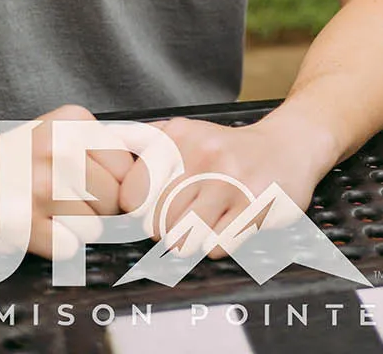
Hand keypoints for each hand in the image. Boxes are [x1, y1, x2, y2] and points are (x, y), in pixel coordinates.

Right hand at [0, 105, 133, 258]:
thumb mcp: (58, 132)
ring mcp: (39, 184)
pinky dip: (55, 248)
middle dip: (99, 213)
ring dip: (75, 232)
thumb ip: (104, 145)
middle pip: (116, 200)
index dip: (124, 188)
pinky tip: (34, 229)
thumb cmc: (11, 159)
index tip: (105, 194)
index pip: (133, 165)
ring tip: (46, 215)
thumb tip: (159, 165)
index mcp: (75, 122)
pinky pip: (67, 249)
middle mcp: (61, 148)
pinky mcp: (20, 222)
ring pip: (94, 228)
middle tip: (65, 206)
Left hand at [119, 111, 328, 259]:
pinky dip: (221, 243)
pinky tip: (233, 221)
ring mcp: (232, 180)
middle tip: (190, 215)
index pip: (134, 198)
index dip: (143, 213)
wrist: (289, 145)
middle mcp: (204, 154)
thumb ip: (139, 142)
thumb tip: (93, 147)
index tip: (159, 207)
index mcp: (179, 136)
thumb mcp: (184, 134)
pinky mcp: (256, 204)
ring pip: (185, 240)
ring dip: (194, 240)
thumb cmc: (226, 150)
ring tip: (210, 220)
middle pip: (158, 224)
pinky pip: (217, 247)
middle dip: (169, 230)